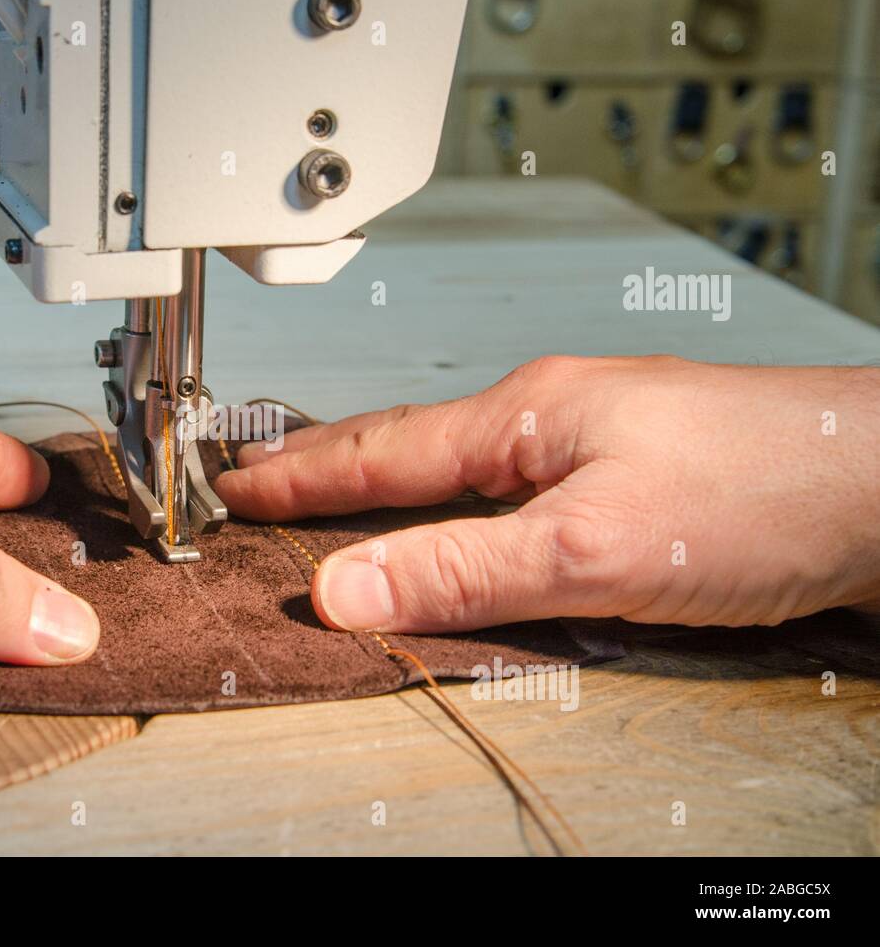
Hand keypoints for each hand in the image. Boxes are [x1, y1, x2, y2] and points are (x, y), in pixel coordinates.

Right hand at [214, 356, 879, 632]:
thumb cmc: (768, 492)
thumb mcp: (592, 548)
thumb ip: (463, 570)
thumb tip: (343, 588)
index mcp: (524, 414)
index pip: (379, 452)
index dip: (300, 476)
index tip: (236, 487)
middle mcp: (551, 415)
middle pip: (411, 443)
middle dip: (328, 464)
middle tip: (265, 480)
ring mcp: (594, 438)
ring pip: (463, 464)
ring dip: (393, 482)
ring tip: (340, 496)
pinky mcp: (633, 473)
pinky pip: (513, 486)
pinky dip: (460, 505)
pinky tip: (464, 521)